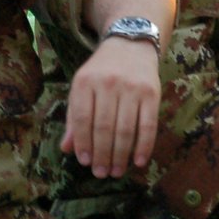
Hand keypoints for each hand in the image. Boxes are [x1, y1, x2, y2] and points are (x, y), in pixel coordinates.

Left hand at [62, 36, 160, 177]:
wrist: (130, 44)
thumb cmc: (101, 72)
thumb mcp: (82, 87)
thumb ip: (73, 117)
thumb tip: (66, 148)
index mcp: (85, 82)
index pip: (81, 119)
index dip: (83, 143)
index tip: (85, 162)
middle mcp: (108, 83)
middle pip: (104, 127)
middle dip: (102, 155)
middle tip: (101, 173)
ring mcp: (131, 88)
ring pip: (125, 129)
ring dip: (120, 155)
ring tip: (116, 171)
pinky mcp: (152, 93)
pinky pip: (148, 125)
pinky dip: (144, 146)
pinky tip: (138, 161)